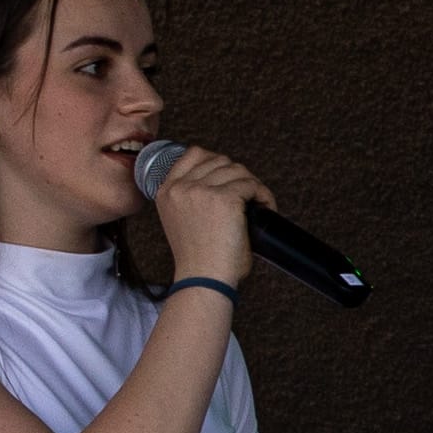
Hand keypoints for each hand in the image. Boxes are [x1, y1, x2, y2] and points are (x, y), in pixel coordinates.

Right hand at [142, 142, 262, 289]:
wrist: (203, 278)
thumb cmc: (200, 259)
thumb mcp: (182, 220)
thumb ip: (193, 199)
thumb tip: (225, 183)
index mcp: (166, 192)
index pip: (193, 154)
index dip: (218, 161)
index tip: (232, 177)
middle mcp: (180, 188)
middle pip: (221, 161)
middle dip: (240, 176)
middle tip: (250, 198)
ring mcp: (200, 191)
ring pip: (238, 171)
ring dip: (254, 186)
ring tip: (259, 205)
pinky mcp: (223, 198)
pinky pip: (252, 185)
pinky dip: (264, 196)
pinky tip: (266, 209)